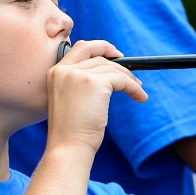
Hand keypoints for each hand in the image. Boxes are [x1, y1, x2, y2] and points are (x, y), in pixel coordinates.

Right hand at [44, 40, 146, 154]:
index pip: (80, 48)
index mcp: (55, 72)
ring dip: (129, 79)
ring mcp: (78, 75)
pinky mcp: (94, 83)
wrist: (68, 147)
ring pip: (112, 68)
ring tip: (138, 91)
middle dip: (118, 61)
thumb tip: (107, 75)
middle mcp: (64, 70)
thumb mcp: (70, 100)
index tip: (114, 54)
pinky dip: (133, 87)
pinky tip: (140, 97)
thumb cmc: (71, 132)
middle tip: (131, 72)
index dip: (100, 47)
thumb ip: (80, 84)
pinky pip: (121, 79)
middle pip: (98, 56)